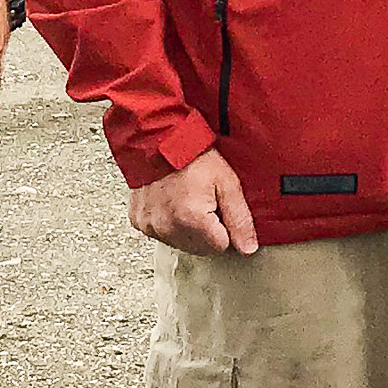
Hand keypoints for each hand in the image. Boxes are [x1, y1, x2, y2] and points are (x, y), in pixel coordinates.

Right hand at [131, 148, 258, 255]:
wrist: (159, 139)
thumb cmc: (192, 155)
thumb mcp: (227, 182)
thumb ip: (239, 218)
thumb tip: (248, 248)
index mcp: (192, 219)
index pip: (221, 246)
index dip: (225, 227)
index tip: (220, 207)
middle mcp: (168, 227)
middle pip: (200, 248)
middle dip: (207, 230)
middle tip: (205, 201)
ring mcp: (151, 226)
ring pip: (181, 244)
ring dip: (188, 229)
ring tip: (188, 200)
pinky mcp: (139, 222)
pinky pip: (162, 234)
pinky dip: (169, 223)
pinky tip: (173, 202)